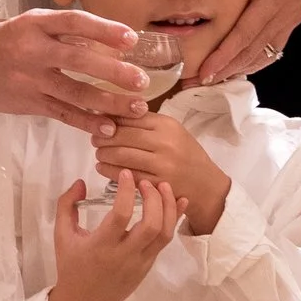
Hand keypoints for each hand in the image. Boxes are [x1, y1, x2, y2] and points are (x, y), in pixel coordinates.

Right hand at [0, 8, 148, 135]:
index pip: (74, 23)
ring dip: (109, 102)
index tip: (131, 39)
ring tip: (136, 108)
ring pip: (75, 93)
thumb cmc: (8, 37)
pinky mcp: (30, 102)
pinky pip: (63, 114)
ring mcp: (31, 79)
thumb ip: (65, 31)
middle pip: (79, 60)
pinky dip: (87, 122)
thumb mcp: (33, 23)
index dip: (104, 30)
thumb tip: (109, 40)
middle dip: (113, 72)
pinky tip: (108, 127)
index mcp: (37, 24)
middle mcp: (35, 50)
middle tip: (142, 81)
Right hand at [46, 172, 183, 300]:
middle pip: (151, 225)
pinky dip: (174, 220)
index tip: (126, 174)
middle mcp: (124, 255)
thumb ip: (67, 205)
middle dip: (154, 198)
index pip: (121, 215)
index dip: (126, 191)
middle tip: (146, 181)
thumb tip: (82, 182)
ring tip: (163, 186)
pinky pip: (165, 242)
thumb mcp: (61, 235)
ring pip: (164, 234)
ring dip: (169, 207)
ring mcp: (140, 263)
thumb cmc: (71, 266)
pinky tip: (179, 201)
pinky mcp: (148, 266)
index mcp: (101, 246)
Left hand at [94, 114, 230, 234]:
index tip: (99, 121)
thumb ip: (147, 123)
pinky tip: (103, 167)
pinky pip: (127, 176)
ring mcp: (161, 165)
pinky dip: (110, 171)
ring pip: (123, 155)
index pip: (131, 116)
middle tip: (94, 139)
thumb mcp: (173, 131)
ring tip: (98, 153)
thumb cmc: (186, 154)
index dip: (111, 119)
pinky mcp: (157, 185)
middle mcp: (165, 142)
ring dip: (104, 154)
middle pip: (124, 135)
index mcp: (167, 125)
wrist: (206, 185)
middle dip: (104, 137)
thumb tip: (112, 115)